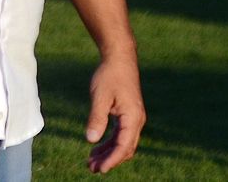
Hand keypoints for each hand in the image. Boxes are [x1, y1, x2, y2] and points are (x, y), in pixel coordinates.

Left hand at [85, 53, 145, 173]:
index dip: (112, 160)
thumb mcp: (100, 96)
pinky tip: (96, 146)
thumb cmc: (110, 75)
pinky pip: (120, 134)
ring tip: (91, 162)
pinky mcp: (127, 114)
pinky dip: (109, 142)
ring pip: (122, 142)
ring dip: (108, 153)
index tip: (100, 169)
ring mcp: (133, 118)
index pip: (124, 146)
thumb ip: (97, 118)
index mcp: (132, 117)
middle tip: (92, 168)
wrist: (119, 58)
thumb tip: (91, 139)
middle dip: (109, 160)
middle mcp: (136, 120)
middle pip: (125, 148)